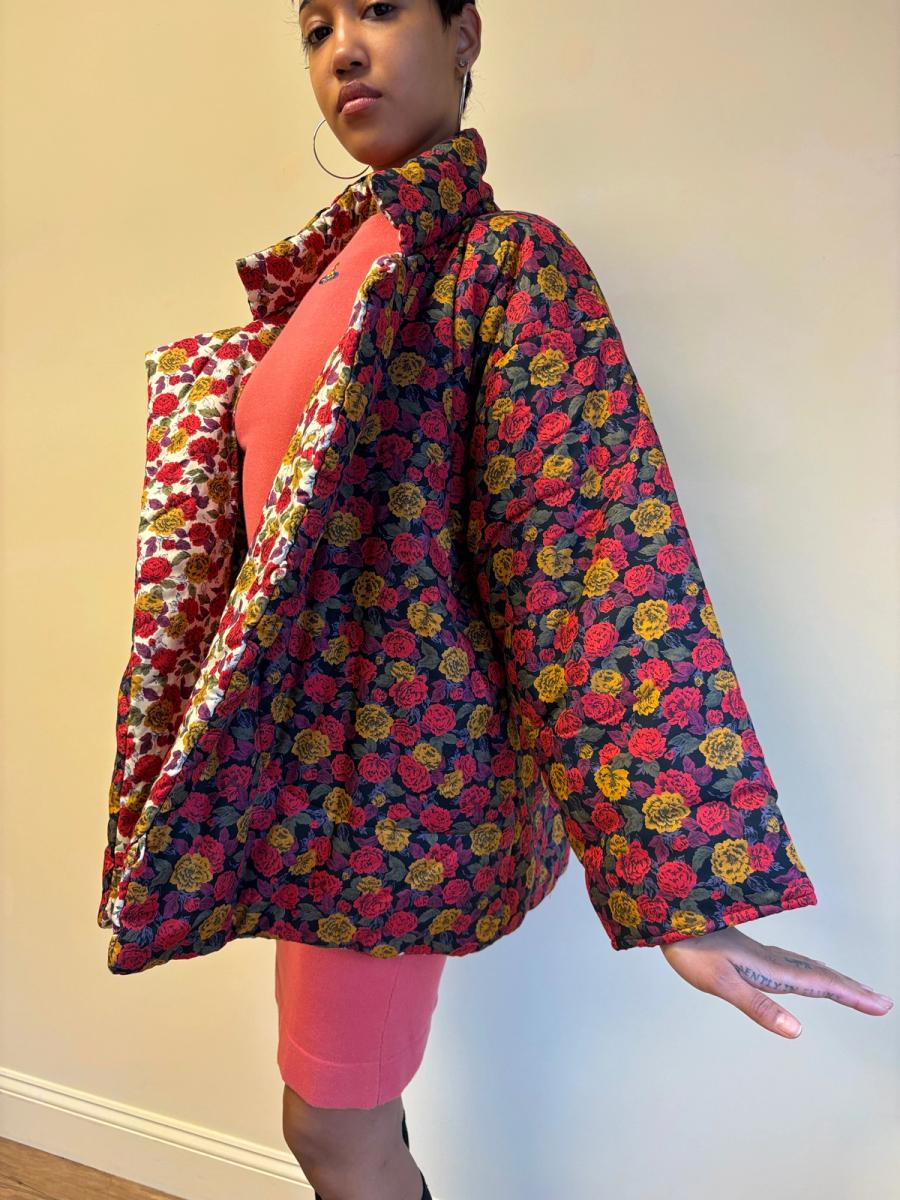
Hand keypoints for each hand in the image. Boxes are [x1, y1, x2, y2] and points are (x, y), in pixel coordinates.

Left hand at [659, 926, 893, 1036]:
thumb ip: (760, 1008)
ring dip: (834, 979)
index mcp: (769, 969)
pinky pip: (792, 964)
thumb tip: (798, 1032)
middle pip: (820, 974)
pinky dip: (811, 972)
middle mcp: (770, 960)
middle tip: (882, 1002)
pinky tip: (806, 975)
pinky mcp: (750, 954)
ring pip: (807, 968)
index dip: (852, 996)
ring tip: (855, 990)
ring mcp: (761, 955)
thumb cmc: (690, 951)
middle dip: (852, 989)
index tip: (882, 1005)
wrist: (670, 918)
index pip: (820, 985)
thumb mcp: (722, 984)